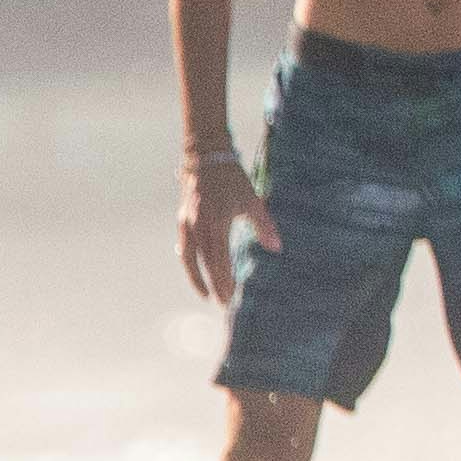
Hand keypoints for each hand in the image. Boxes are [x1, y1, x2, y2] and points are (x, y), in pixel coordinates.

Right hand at [176, 151, 264, 304]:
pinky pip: (185, 248)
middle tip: (224, 303)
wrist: (205, 158)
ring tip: (207, 294)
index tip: (231, 296)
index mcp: (215, 222)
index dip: (224, 279)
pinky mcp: (183, 220)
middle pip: (205, 263)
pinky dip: (190, 263)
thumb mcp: (252, 199)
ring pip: (190, 259)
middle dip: (214, 284)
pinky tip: (198, 271)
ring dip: (198, 278)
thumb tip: (277, 248)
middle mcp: (198, 226)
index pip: (219, 259)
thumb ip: (264, 225)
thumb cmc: (232, 178)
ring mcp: (187, 224)